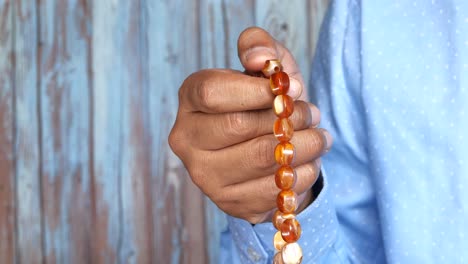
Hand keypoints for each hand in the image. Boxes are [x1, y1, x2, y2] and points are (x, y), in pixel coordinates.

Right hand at [169, 27, 331, 223]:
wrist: (262, 149)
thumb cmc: (261, 104)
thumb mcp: (262, 68)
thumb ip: (259, 46)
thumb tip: (260, 59)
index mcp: (189, 102)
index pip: (213, 93)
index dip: (257, 90)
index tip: (292, 90)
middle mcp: (187, 142)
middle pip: (238, 126)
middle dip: (289, 118)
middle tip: (313, 113)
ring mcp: (206, 177)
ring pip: (261, 159)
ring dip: (305, 145)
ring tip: (319, 136)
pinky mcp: (230, 203)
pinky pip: (275, 189)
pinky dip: (303, 173)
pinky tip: (307, 161)